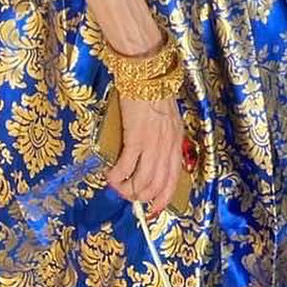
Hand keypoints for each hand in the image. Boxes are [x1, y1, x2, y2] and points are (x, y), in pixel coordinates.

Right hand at [108, 95, 183, 216]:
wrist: (147, 75)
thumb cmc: (155, 94)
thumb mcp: (168, 119)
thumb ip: (164, 138)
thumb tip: (153, 158)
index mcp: (177, 141)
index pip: (174, 179)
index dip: (163, 199)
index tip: (153, 210)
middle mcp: (168, 147)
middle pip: (157, 186)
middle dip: (140, 197)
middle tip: (126, 194)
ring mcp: (153, 144)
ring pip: (142, 182)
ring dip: (126, 190)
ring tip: (116, 185)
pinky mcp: (136, 139)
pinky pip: (125, 168)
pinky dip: (115, 177)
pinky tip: (109, 175)